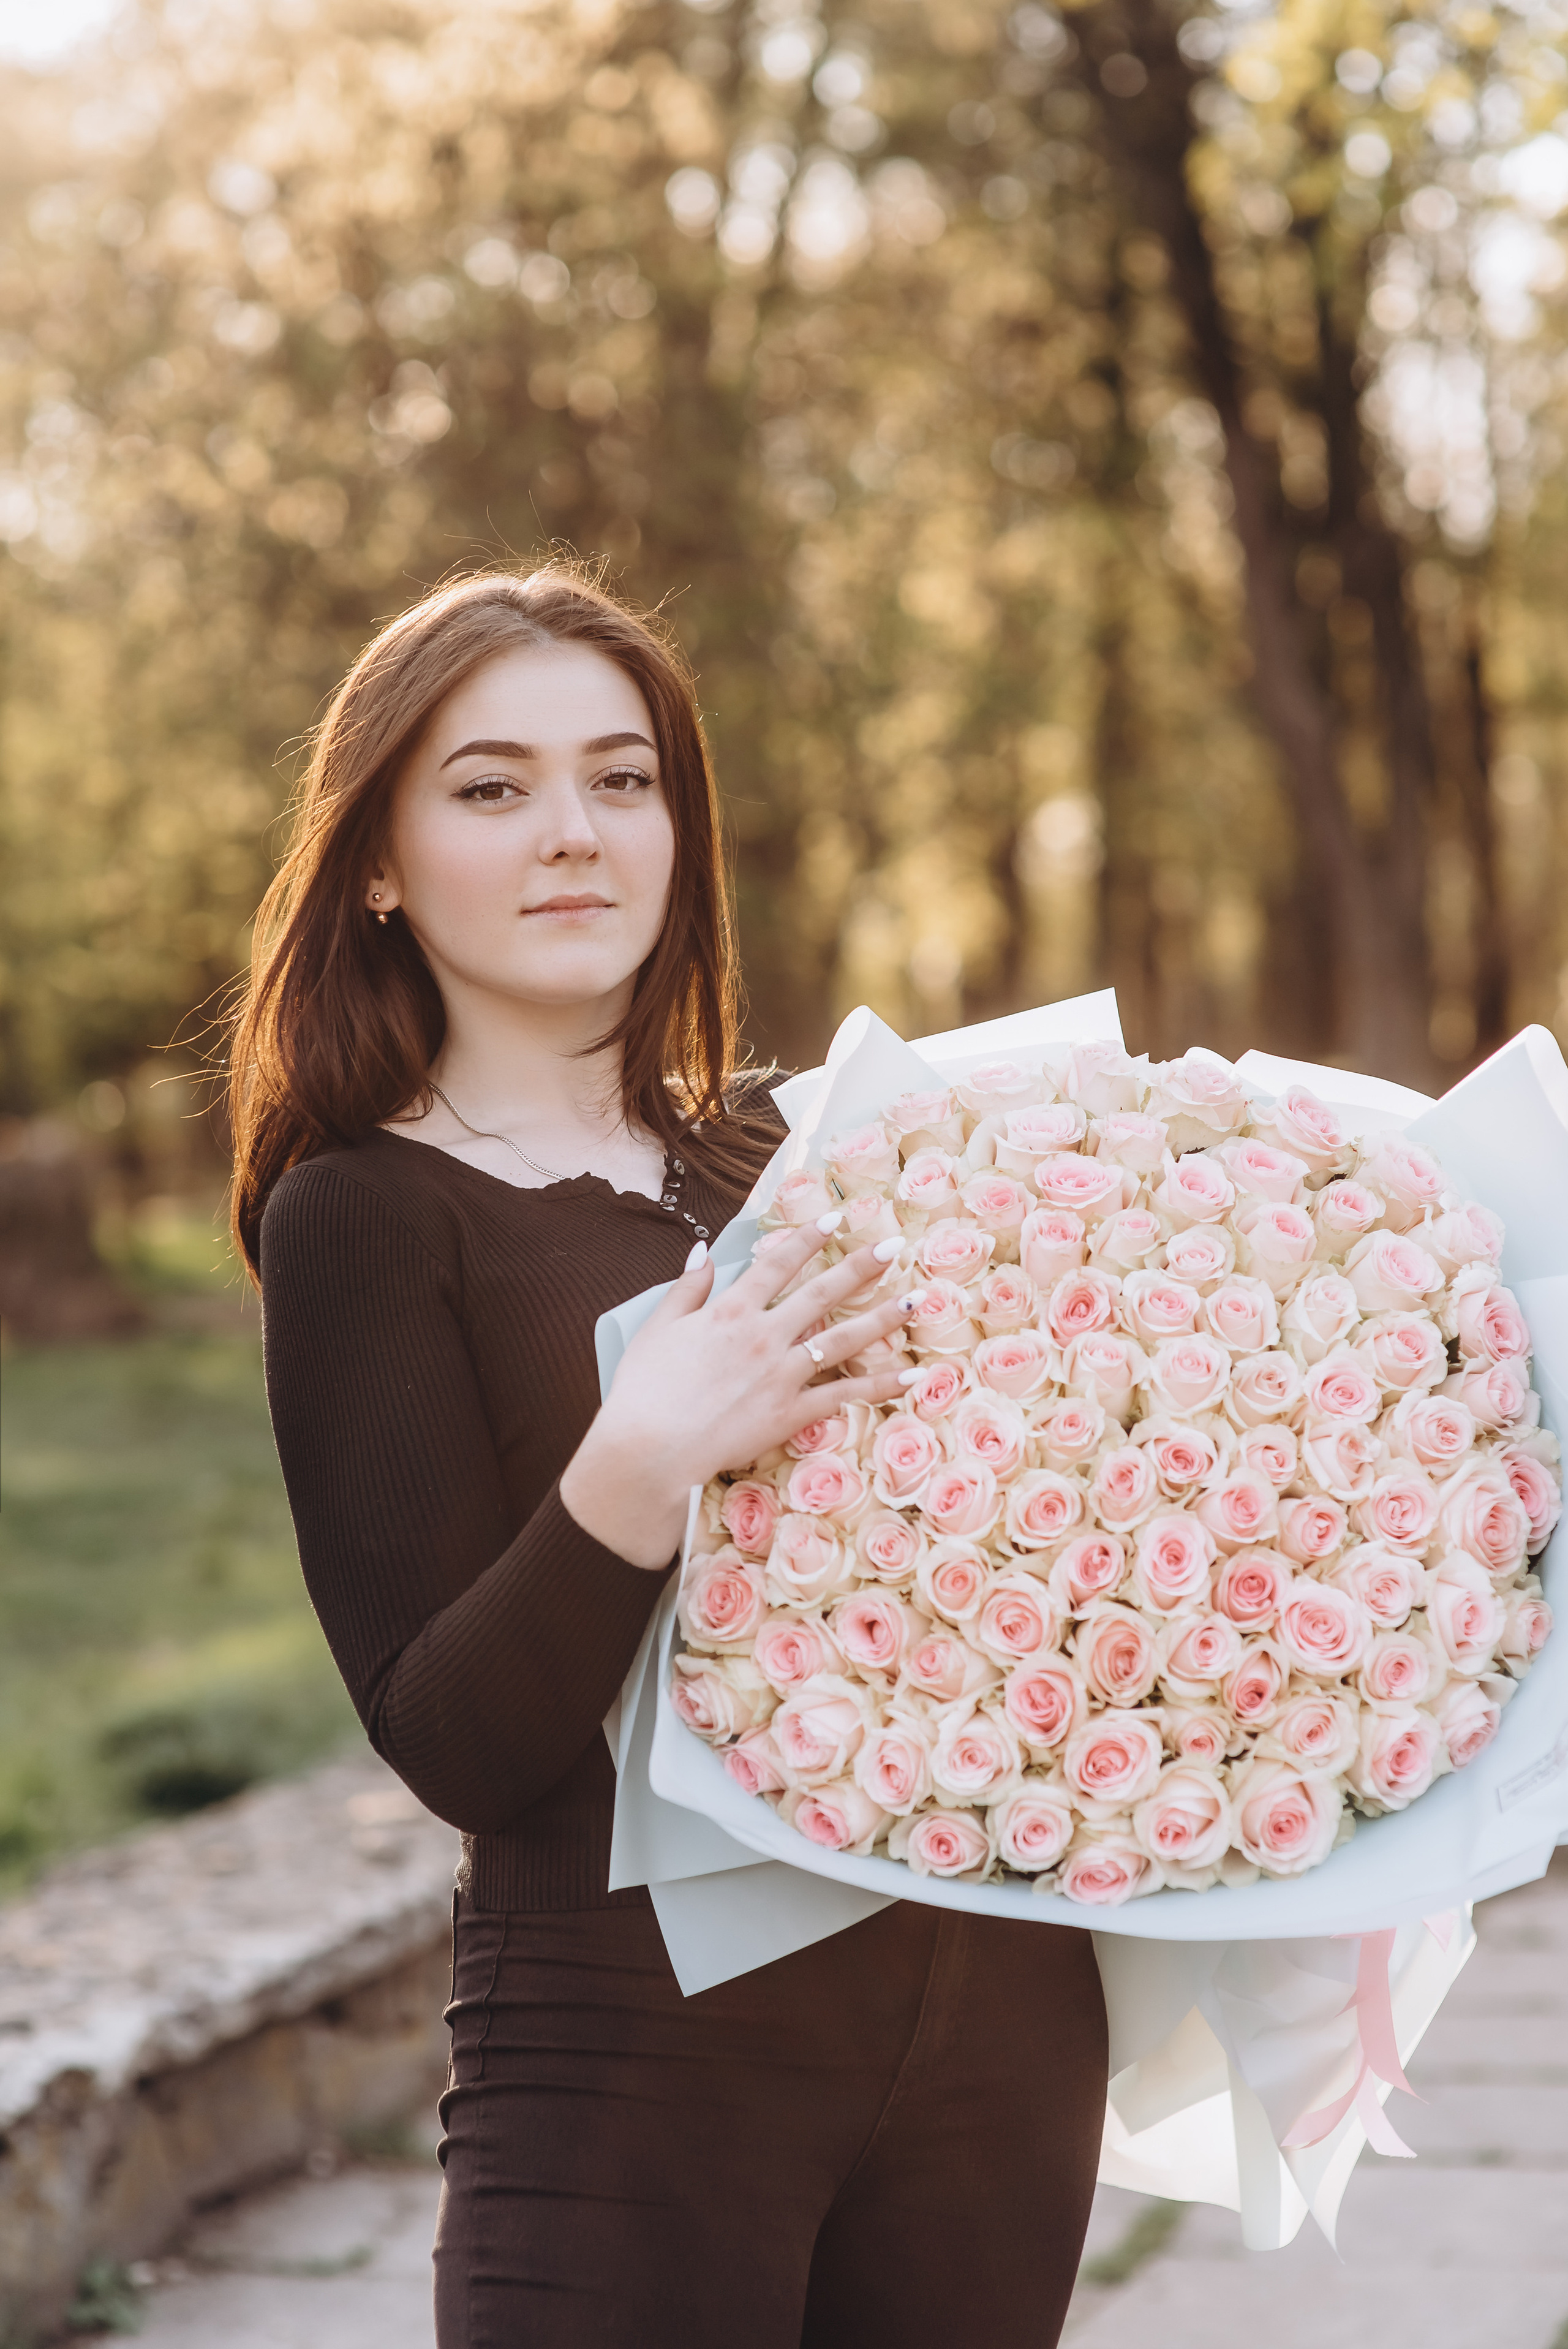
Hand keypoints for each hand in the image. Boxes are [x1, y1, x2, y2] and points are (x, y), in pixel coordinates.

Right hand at [560, 1219, 919, 1568]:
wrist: (649, 1449)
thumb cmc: (643, 1391)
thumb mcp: (656, 1330)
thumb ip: (685, 1288)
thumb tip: (702, 1250)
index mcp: (729, 1312)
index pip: (776, 1264)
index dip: (806, 1238)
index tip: (835, 1219)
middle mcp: (763, 1336)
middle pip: (821, 1293)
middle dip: (861, 1266)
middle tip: (895, 1245)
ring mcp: (781, 1374)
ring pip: (843, 1339)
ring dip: (882, 1317)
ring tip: (915, 1300)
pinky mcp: (791, 1413)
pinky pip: (844, 1396)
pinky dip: (881, 1386)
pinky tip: (912, 1376)